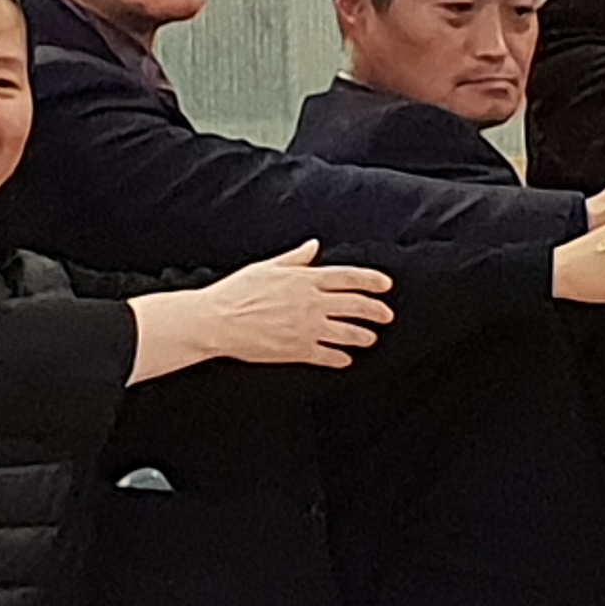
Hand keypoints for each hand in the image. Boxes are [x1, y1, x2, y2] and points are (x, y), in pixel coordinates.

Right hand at [134, 241, 396, 376]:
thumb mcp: (268, 267)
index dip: (372, 281)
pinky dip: (340, 358)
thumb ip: (296, 258)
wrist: (217, 321)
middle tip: (386, 315)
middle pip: (355, 306)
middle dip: (376, 311)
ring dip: (363, 336)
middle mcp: (312, 303)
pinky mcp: (297, 350)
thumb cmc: (237, 291)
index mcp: (306, 280)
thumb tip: (313, 246)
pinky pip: (327, 356)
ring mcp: (307, 328)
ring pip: (347, 333)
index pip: (350, 278)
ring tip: (370, 338)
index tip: (386, 285)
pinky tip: (346, 359)